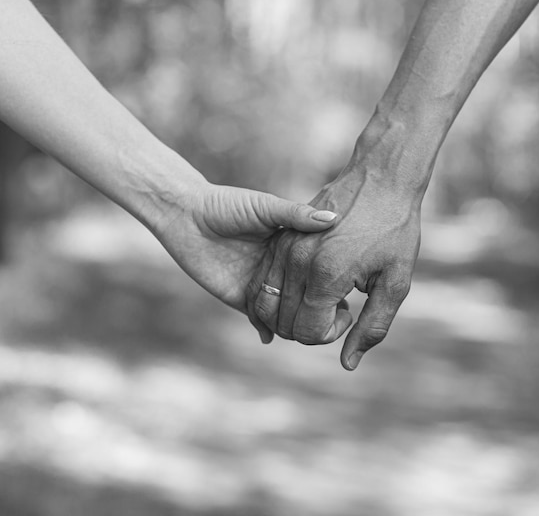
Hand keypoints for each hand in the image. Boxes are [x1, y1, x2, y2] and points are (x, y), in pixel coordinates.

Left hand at [151, 183, 336, 337]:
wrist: (186, 216)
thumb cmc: (226, 205)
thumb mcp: (266, 207)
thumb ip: (296, 215)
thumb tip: (333, 219)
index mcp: (290, 246)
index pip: (319, 270)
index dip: (335, 281)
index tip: (351, 291)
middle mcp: (279, 268)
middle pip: (306, 295)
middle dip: (320, 309)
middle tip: (334, 320)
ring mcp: (260, 284)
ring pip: (285, 312)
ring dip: (295, 323)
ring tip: (308, 330)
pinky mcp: (240, 297)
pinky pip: (259, 319)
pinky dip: (268, 330)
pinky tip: (273, 334)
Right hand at [246, 163, 420, 369]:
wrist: (381, 179)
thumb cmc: (395, 231)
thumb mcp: (395, 283)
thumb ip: (371, 326)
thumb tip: (347, 364)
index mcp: (326, 276)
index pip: (305, 332)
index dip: (328, 334)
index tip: (349, 312)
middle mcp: (297, 262)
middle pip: (283, 322)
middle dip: (308, 326)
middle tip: (339, 306)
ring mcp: (284, 247)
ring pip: (267, 303)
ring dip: (290, 312)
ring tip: (322, 296)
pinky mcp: (281, 237)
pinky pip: (265, 280)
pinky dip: (277, 295)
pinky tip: (306, 286)